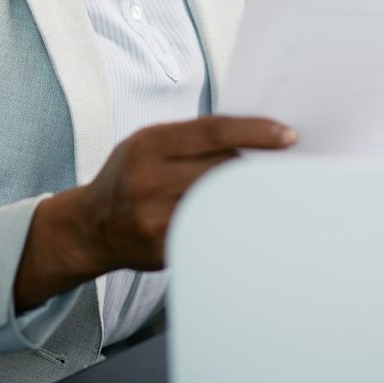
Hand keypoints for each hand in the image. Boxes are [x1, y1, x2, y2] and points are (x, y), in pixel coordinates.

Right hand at [13, 116, 295, 309]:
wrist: (90, 226)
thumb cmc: (129, 176)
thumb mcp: (148, 144)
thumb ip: (191, 139)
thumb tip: (253, 139)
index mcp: (148, 144)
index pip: (213, 131)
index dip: (255, 132)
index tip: (288, 136)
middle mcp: (147, 179)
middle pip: (222, 169)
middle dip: (259, 169)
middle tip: (293, 169)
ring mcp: (154, 218)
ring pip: (221, 204)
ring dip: (250, 198)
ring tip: (275, 193)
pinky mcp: (162, 250)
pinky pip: (209, 234)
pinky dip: (233, 225)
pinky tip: (249, 222)